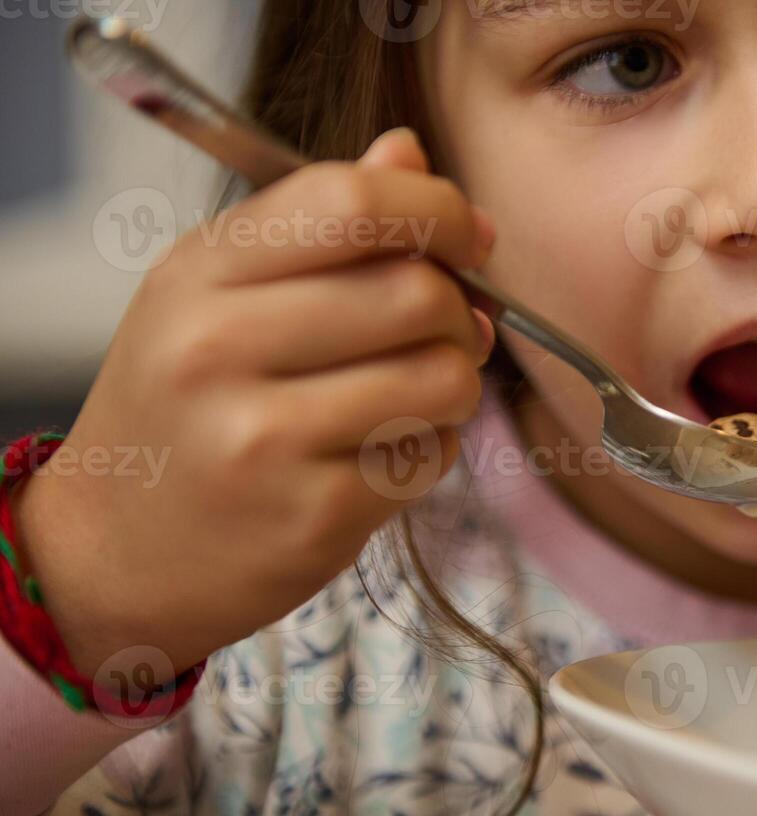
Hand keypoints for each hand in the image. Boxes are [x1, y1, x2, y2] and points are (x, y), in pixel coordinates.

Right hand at [14, 129, 495, 692]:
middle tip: (447, 331)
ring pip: (441, 379)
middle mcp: (220, 349)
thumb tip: (410, 151)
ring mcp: (264, 440)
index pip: (352, 202)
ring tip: (417, 395)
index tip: (469, 236)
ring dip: (456, 385)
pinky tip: (379, 455)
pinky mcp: (313, 516)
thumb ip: (320, 221)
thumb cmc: (184, 405)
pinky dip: (429, 452)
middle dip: (458, 311)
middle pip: (415, 293)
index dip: (439, 209)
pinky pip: (429, 458)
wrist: (115, 550)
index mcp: (200, 273)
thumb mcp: (219, 292)